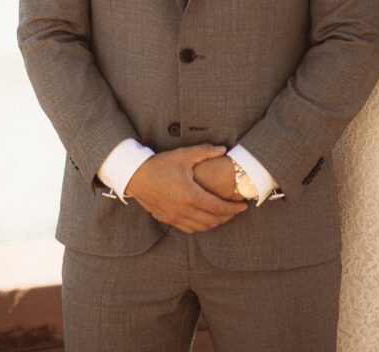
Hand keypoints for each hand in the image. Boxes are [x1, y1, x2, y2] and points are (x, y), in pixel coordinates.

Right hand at [125, 145, 247, 232]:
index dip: (233, 208)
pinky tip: (206, 219)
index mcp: (190, 195)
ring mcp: (175, 217)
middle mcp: (183, 210)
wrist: (135, 177)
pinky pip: (189, 229)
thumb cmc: (159, 165)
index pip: (218, 207)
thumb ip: (204, 152)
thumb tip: (223, 149)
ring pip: (201, 227)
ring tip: (224, 215)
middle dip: (228, 217)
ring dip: (216, 223)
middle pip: (212, 220)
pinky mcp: (168, 219)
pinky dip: (201, 226)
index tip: (243, 205)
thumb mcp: (183, 155)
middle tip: (237, 210)